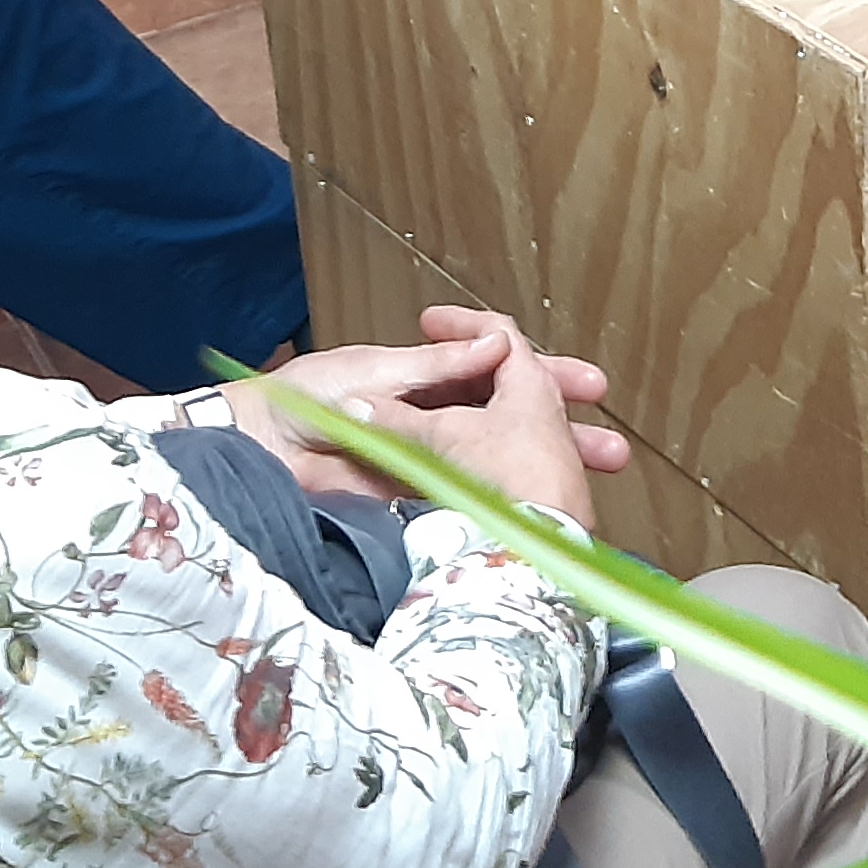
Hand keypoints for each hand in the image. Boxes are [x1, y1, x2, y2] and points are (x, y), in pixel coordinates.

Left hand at [252, 305, 620, 524]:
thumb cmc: (303, 401)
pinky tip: (535, 520)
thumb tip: (495, 347)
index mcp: (431, 379)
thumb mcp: (376, 373)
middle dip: (564, 435)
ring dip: (544, 477)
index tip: (588, 385)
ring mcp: (429, 463)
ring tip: (590, 490)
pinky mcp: (412, 502)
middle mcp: (439, 421)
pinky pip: (465, 502)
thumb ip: (436, 367)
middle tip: (609, 449)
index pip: (504, 374)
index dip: (548, 378)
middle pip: (514, 426)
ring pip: (500, 468)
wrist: (258, 451)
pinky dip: (500, 510)